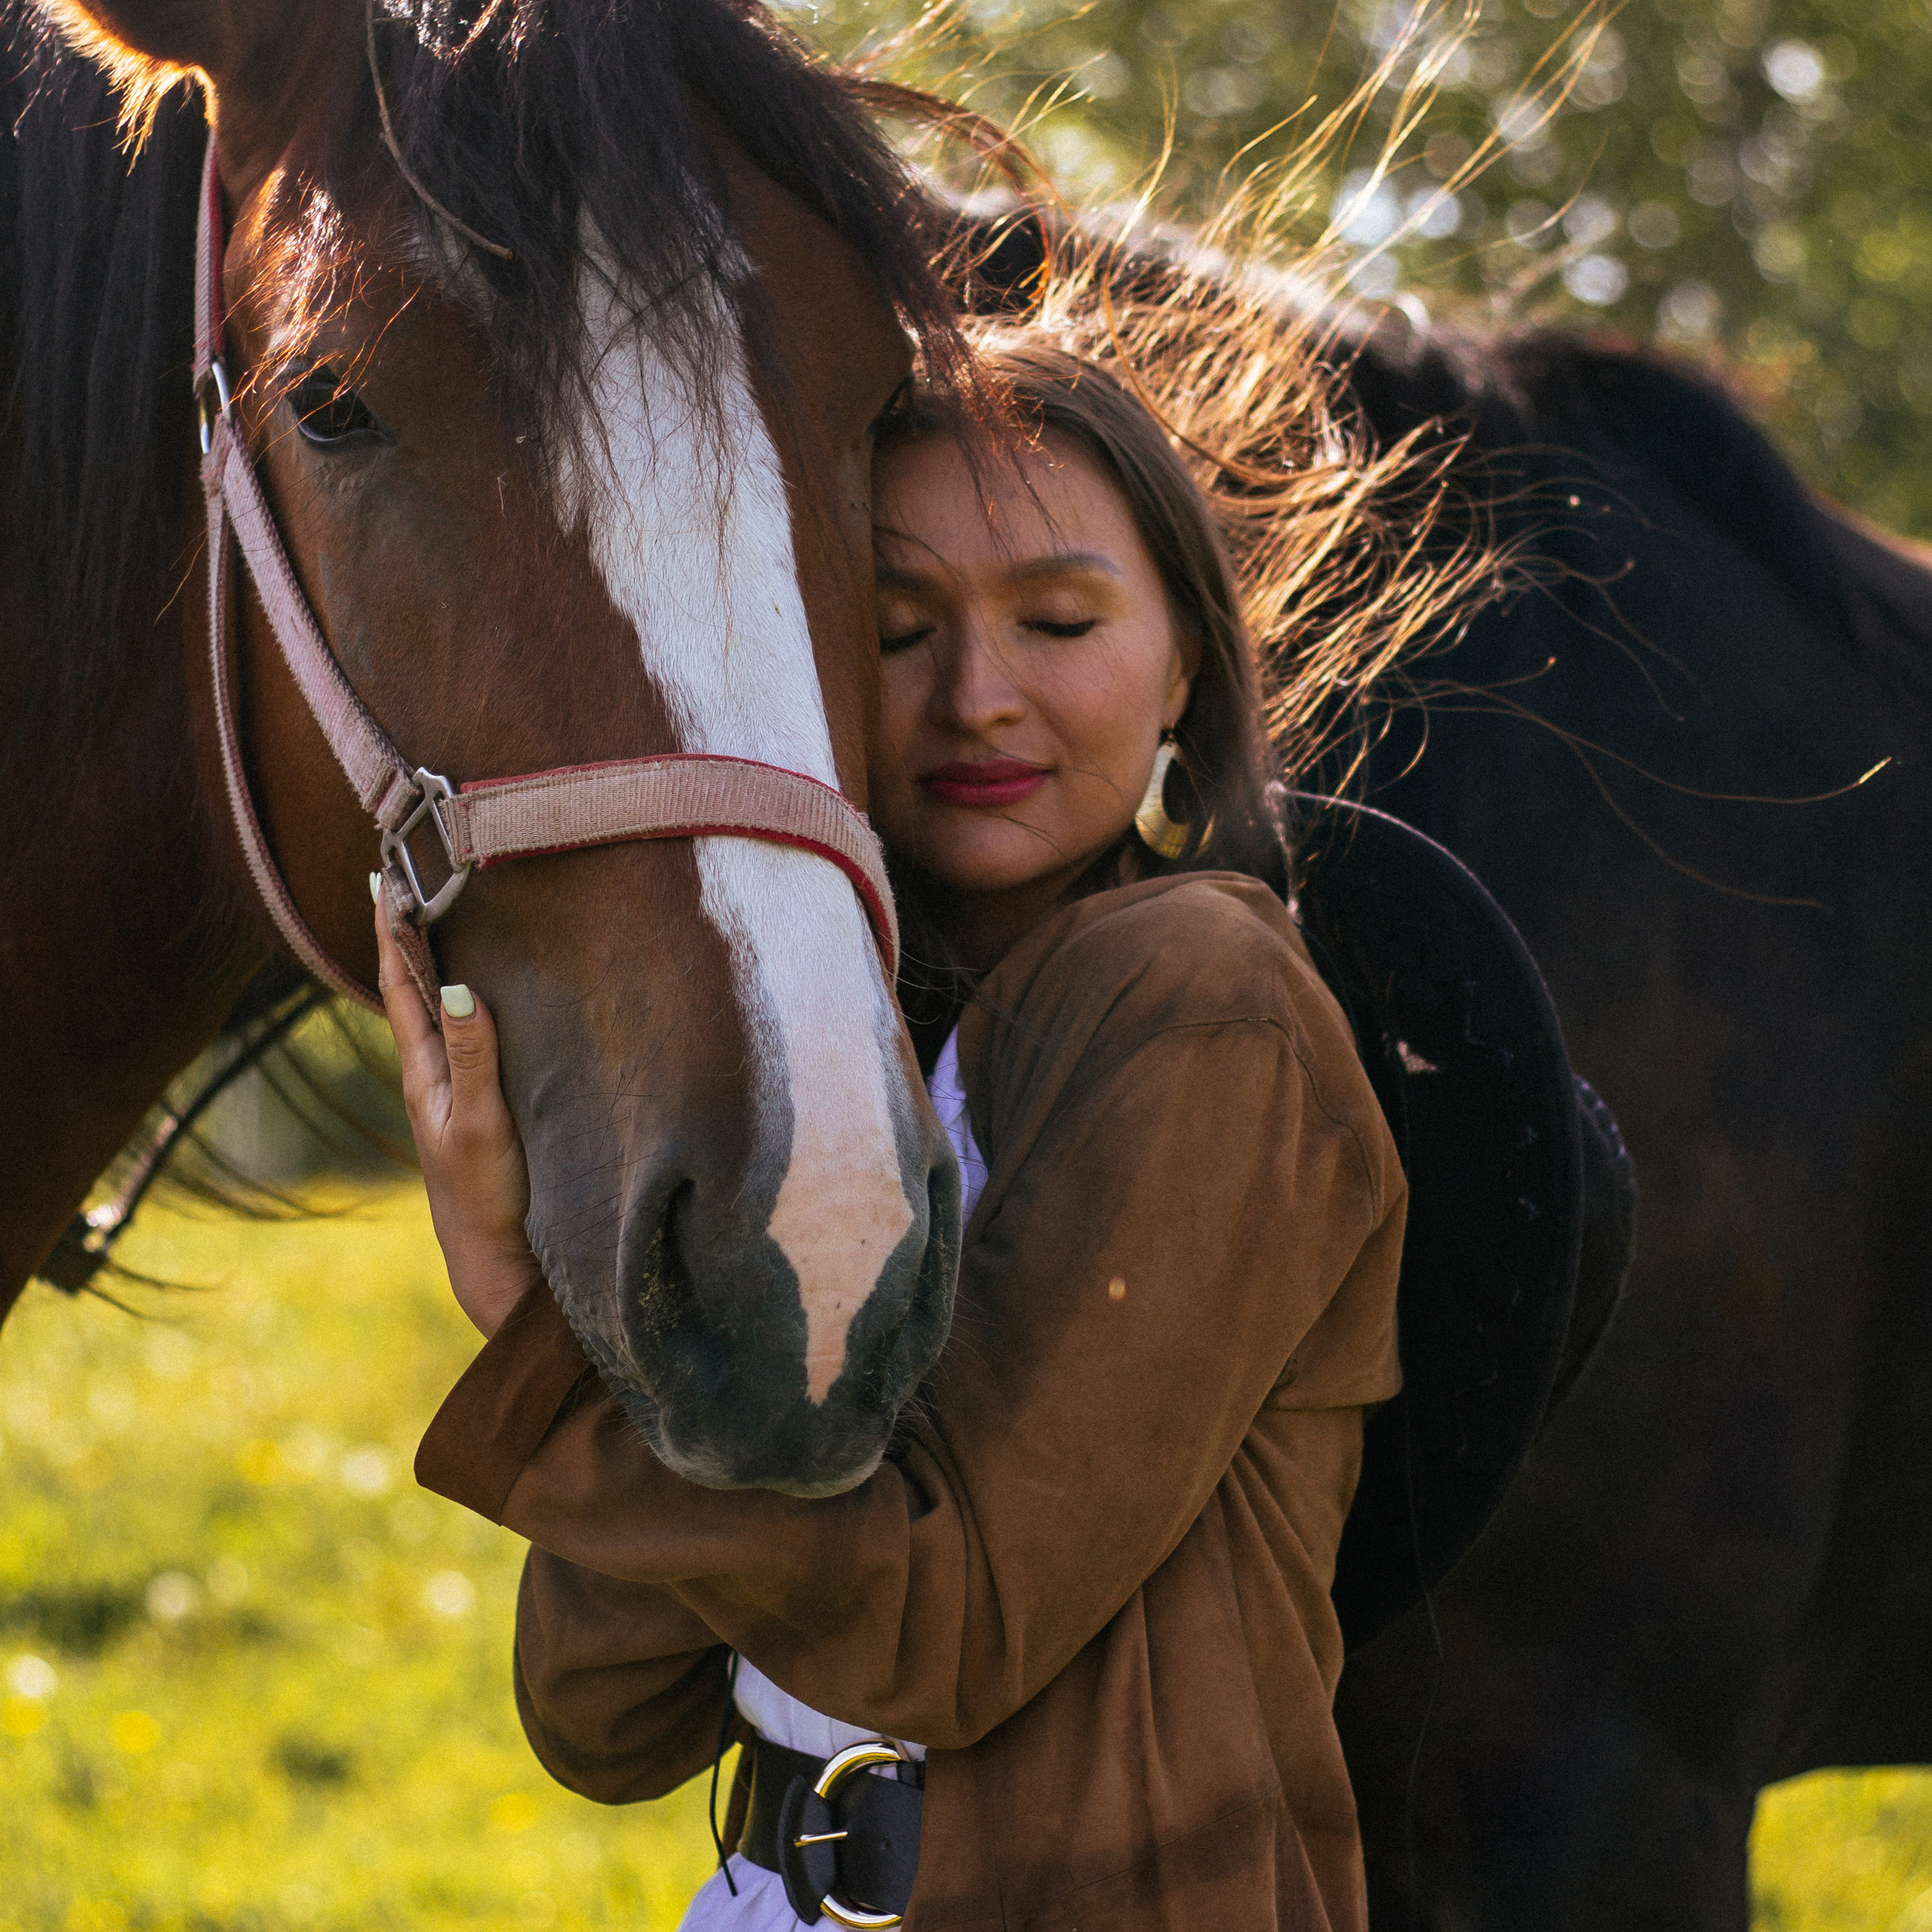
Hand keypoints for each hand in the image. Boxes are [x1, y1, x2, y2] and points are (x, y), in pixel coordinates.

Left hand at [374, 890, 544, 1338]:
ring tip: (431, 916)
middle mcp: (430, 1073)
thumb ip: (474, 1054)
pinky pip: (458, 1035)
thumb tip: (456, 984)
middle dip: (405, 932)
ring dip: (429, 962)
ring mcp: (450, 1091)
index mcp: (423, 1071)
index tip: (383, 877)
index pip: (398, 983)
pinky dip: (457, 999)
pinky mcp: (476, 1106)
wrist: (497, 1263)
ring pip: (432, 1010)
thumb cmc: (488, 1196)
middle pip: (409, 987)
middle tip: (402, 877)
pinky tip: (472, 993)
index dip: (391, 930)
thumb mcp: (482, 1122)